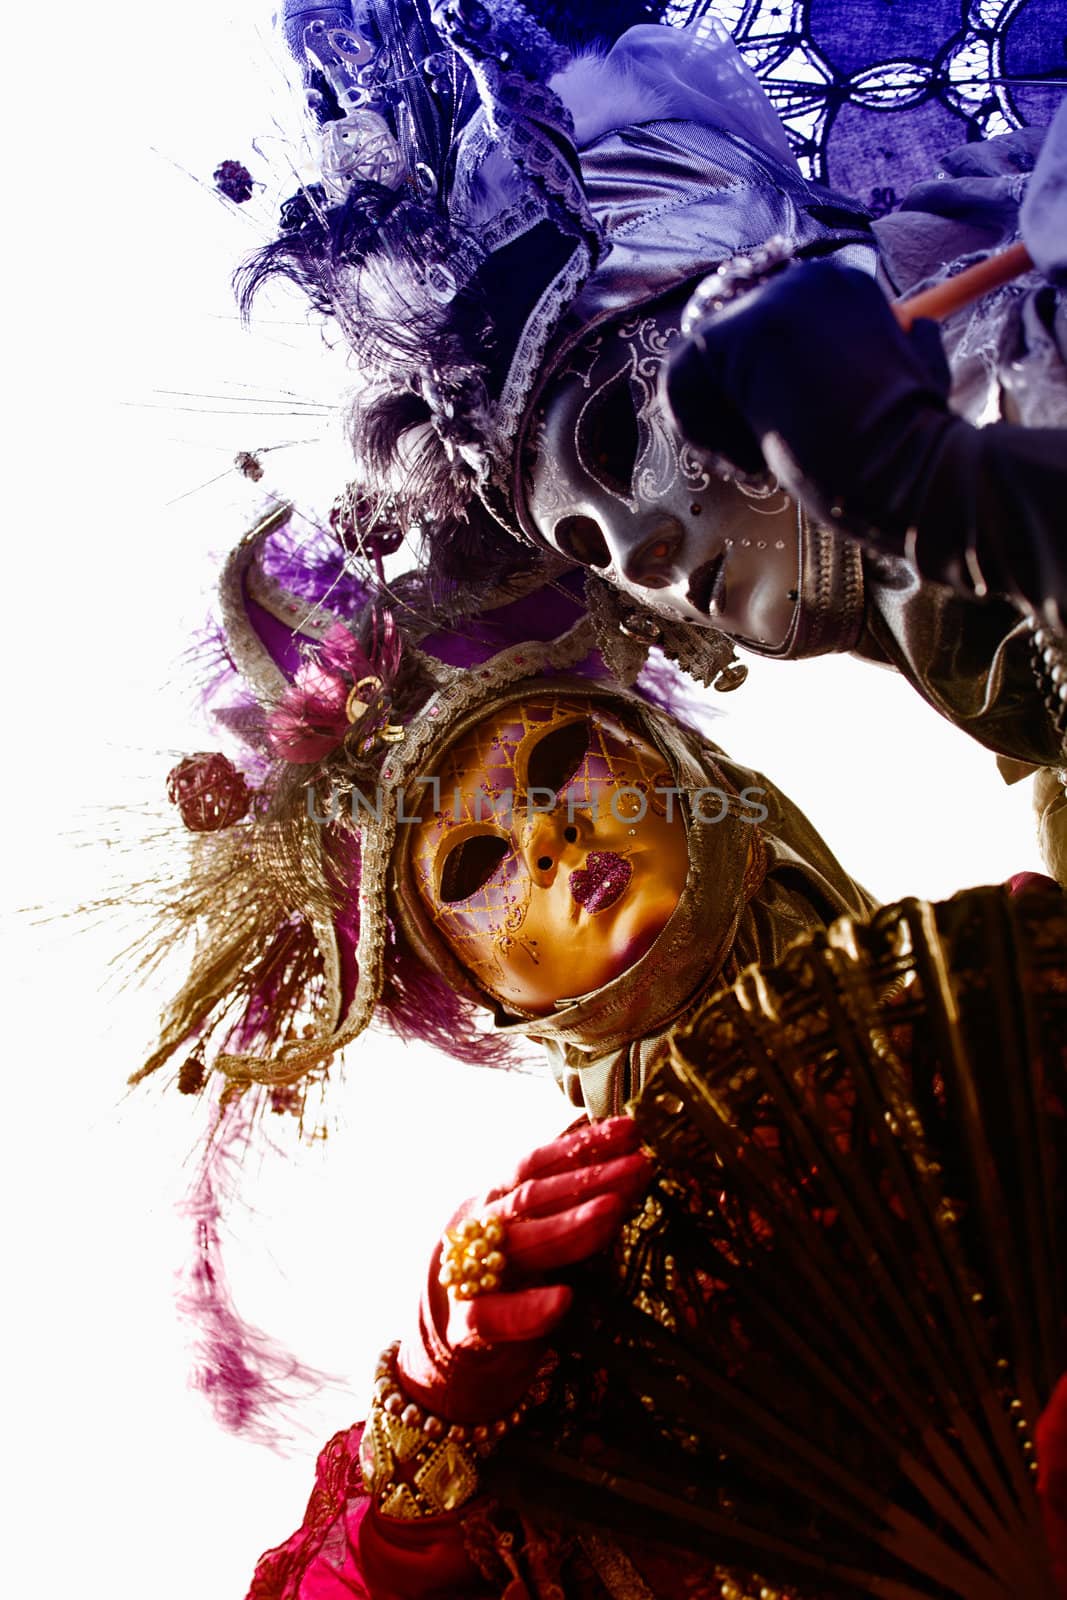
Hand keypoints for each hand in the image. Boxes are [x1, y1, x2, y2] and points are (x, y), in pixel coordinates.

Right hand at [398, 1115, 649, 1423]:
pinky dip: (527, 1310)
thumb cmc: (505, 1285)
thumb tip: (620, 1157)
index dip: (583, 1144)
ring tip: (614, 1211)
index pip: (538, 1163)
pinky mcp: (466, 1330)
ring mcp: (468, 1276)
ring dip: (568, 1227)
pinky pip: (493, 1317)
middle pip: (534, 1197)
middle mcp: (479, 1230)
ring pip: (518, 1245)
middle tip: (640, 1165)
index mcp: (495, 1203)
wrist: (446, 1357)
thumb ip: (564, 1203)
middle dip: (590, 1179)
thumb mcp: (531, 1234)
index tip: (631, 1130)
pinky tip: (563, 1301)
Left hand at [665, 258, 951, 504]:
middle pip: (723, 343)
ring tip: (762, 458)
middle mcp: (806, 279)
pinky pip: (679, 381)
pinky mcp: (742, 333)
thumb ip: (898, 348)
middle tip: (767, 452)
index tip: (789, 434)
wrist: (913, 466)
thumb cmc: (919, 441)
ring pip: (698, 364)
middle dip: (732, 406)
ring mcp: (773, 300)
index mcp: (844, 288)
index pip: (760, 330)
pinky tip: (748, 459)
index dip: (758, 390)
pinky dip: (700, 431)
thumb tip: (918, 332)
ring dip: (718, 421)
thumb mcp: (919, 376)